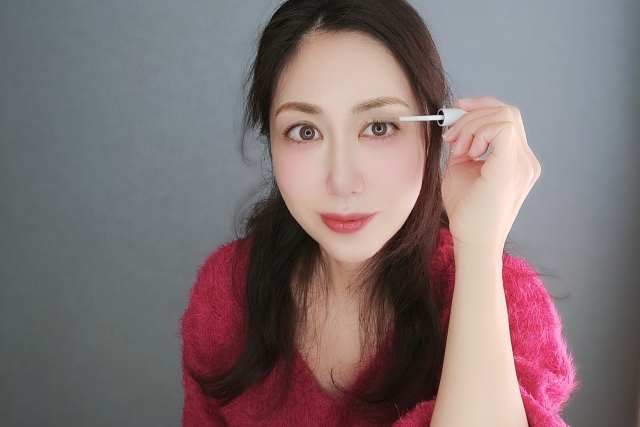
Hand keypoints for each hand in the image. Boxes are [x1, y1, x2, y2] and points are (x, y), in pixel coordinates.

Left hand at [441, 97, 540, 249]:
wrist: (472, 240)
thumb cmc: (466, 212)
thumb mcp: (461, 169)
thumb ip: (464, 145)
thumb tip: (456, 124)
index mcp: (515, 160)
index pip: (506, 118)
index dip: (479, 109)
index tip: (453, 117)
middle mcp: (526, 160)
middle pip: (507, 111)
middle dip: (473, 113)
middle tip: (450, 133)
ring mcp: (524, 163)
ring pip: (504, 115)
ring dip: (472, 125)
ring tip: (459, 148)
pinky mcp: (513, 167)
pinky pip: (502, 128)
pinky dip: (478, 131)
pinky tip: (467, 151)